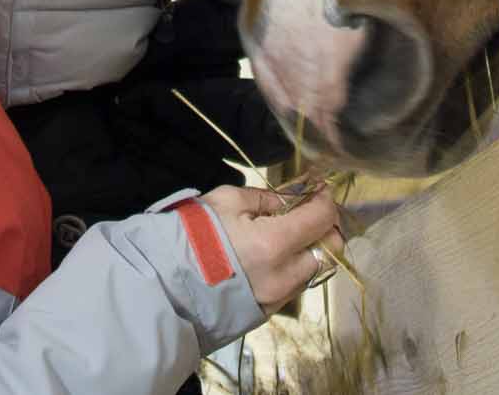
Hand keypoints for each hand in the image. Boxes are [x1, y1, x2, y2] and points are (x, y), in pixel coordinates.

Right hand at [200, 184, 343, 312]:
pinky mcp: (271, 310)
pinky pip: (298, 285)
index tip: (319, 188)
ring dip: (313, 247)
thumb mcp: (227, 201)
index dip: (325, 198)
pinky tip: (278, 255)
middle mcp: (285, 275)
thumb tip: (292, 198)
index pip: (322, 218)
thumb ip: (266, 198)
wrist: (167, 285)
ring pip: (318, 269)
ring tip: (292, 232)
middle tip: (309, 210)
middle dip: (326, 225)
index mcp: (274, 243)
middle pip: (331, 248)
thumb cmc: (194, 236)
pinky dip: (297, 266)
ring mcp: (279, 297)